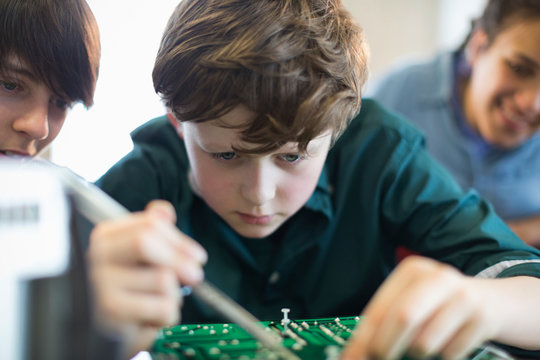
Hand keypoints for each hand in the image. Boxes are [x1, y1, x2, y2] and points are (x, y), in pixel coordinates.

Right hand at [87, 200, 206, 358]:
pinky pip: (162, 308)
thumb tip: (164, 211)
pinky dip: (167, 318)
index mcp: (105, 237)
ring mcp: (100, 287)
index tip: (197, 256)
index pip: (148, 224)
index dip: (179, 240)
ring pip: (161, 279)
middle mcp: (97, 258)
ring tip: (158, 304)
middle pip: (147, 242)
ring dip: (173, 296)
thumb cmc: (127, 292)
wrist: (104, 336)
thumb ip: (152, 230)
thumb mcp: (138, 258)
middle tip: (195, 276)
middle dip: (179, 259)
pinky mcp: (111, 316)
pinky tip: (152, 320)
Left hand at [340, 256, 501, 359]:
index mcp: (412, 271)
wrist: (497, 302)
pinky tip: (448, 344)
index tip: (351, 358)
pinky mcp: (482, 318)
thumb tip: (359, 351)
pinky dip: (443, 357)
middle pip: (402, 318)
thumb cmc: (443, 306)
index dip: (362, 339)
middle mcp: (437, 277)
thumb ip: (388, 320)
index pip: (379, 309)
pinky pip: (449, 353)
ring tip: (423, 346)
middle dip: (384, 348)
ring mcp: (462, 297)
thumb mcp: (416, 301)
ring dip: (417, 354)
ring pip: (424, 342)